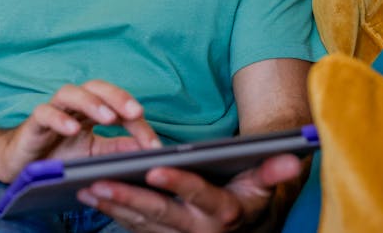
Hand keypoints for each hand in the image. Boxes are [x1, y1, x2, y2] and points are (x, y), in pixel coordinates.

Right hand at [0, 80, 160, 182]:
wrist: (19, 166)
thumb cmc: (57, 157)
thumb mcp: (93, 156)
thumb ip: (117, 149)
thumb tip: (147, 149)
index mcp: (90, 112)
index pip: (117, 105)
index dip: (137, 121)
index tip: (153, 144)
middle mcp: (73, 106)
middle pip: (96, 87)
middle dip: (118, 97)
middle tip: (136, 113)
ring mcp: (52, 111)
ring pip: (70, 92)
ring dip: (92, 103)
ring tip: (109, 118)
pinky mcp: (33, 123)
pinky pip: (45, 113)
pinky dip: (59, 118)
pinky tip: (73, 129)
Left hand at [76, 153, 303, 232]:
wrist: (244, 230)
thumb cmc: (249, 196)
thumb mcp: (262, 184)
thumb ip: (273, 171)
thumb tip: (294, 157)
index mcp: (224, 212)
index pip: (199, 196)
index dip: (178, 183)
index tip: (155, 170)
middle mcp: (198, 229)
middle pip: (160, 214)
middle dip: (128, 199)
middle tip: (100, 182)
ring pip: (141, 223)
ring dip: (113, 206)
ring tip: (87, 186)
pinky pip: (133, 227)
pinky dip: (112, 212)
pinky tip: (90, 195)